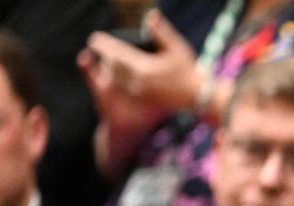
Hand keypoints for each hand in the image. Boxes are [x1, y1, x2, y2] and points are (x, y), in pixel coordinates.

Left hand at [81, 11, 201, 123]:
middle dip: (104, 56)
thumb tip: (151, 15)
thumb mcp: (177, 48)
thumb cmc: (190, 72)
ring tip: (105, 61)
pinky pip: (124, 89)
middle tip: (96, 48)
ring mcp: (140, 93)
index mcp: (144, 68)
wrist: (199, 97)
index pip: (117, 54)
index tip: (94, 39)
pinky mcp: (144, 100)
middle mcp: (139, 82)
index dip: (104, 45)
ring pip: (116, 80)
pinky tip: (115, 76)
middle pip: (113, 67)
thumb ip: (161, 32)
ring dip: (108, 69)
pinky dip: (116, 81)